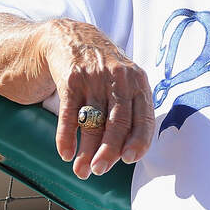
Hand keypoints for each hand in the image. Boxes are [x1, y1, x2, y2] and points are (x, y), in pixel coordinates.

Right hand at [43, 18, 154, 178]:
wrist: (72, 39)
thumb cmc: (104, 72)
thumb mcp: (125, 82)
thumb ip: (130, 112)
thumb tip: (125, 155)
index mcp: (138, 82)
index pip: (144, 117)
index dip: (139, 141)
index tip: (129, 159)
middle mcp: (119, 79)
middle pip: (117, 123)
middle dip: (108, 152)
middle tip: (99, 171)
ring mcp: (94, 78)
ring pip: (93, 122)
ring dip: (86, 151)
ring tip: (82, 171)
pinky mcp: (71, 79)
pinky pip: (69, 114)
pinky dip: (66, 136)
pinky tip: (65, 153)